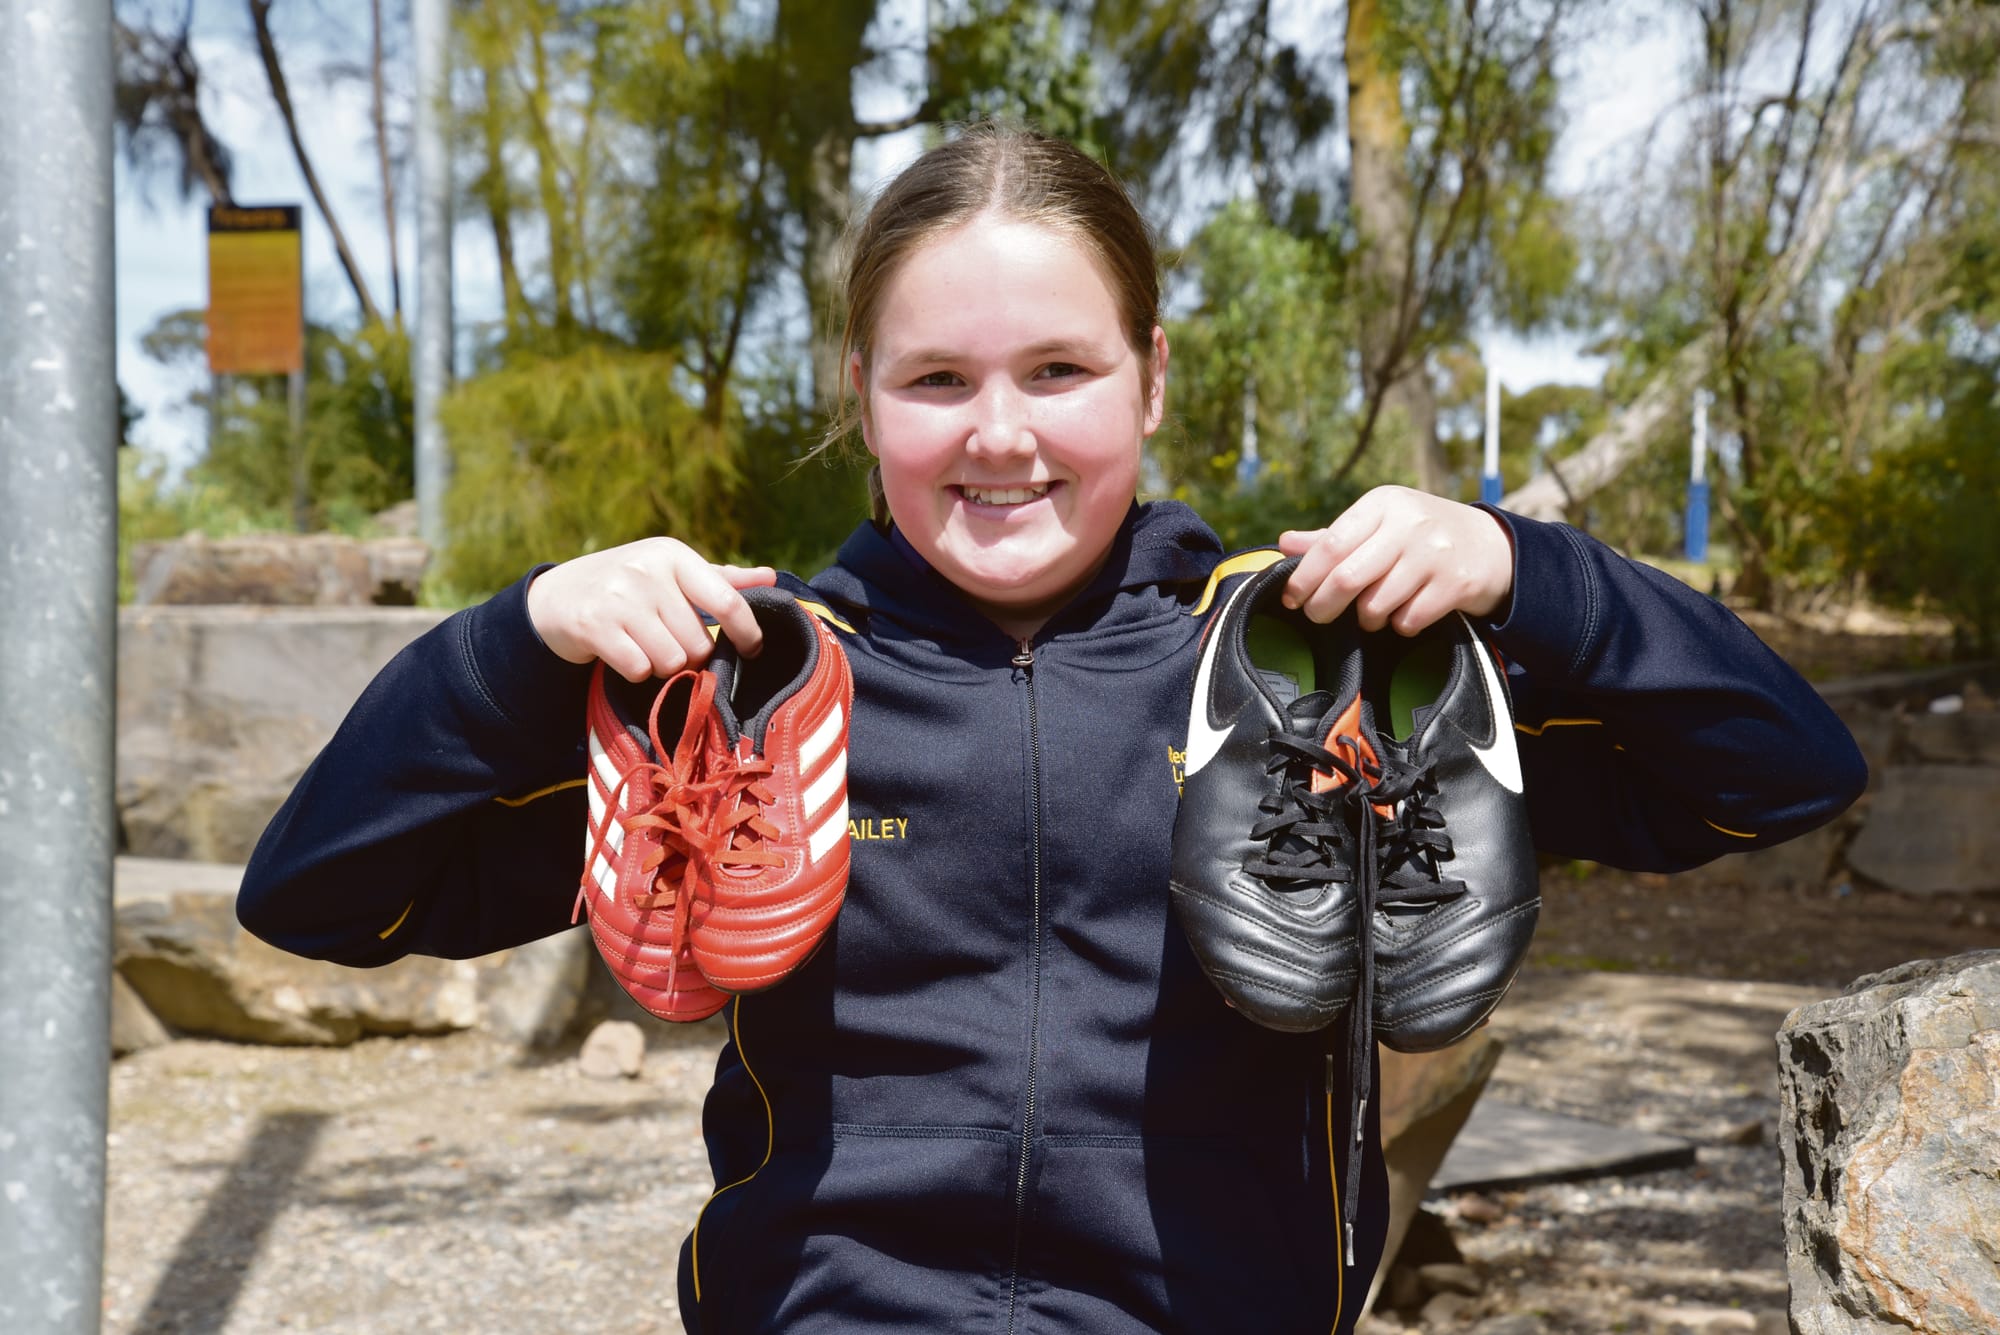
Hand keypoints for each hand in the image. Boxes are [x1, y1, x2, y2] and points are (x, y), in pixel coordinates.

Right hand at [525, 537, 776, 680]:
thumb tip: (770, 577)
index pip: (727, 601)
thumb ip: (719, 579)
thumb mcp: (670, 572)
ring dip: (662, 665)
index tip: (752, 650)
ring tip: (643, 646)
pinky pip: (639, 669)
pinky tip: (622, 652)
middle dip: (689, 655)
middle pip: (698, 643)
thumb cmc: (626, 586)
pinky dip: (635, 671)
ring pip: (671, 660)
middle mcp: (646, 571)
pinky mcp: (593, 625)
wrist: (555, 597)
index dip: (747, 633)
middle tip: (667, 643)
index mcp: (672, 555)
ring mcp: (618, 597)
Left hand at [1278, 486, 1513, 634]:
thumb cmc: (1422, 535)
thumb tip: (1285, 544)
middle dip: (1324, 606)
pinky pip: (1408, 620)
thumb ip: (1334, 536)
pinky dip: (1399, 624)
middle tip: (1318, 616)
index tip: (1292, 598)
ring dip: (1367, 618)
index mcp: (1383, 503)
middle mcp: (1409, 524)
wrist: (1492, 546)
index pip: (1330, 545)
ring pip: (1376, 604)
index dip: (1304, 577)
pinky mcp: (1456, 584)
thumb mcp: (1381, 523)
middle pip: (1347, 578)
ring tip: (1372, 611)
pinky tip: (1405, 612)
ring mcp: (1435, 554)